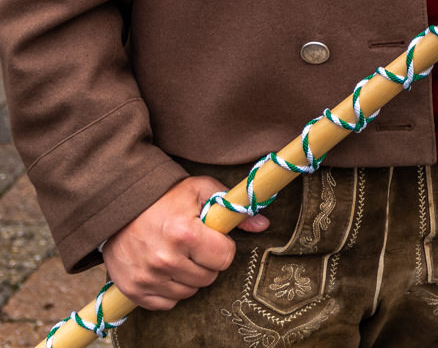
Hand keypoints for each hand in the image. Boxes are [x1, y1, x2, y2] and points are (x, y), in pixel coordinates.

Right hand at [102, 175, 268, 310]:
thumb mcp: (200, 190)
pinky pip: (166, 303)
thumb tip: (263, 225)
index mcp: (184, 234)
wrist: (117, 208)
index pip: (224, 258)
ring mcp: (147, 277)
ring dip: (189, 277)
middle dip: (207, 262)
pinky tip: (165, 270)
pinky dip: (169, 290)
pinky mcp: (133, 290)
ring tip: (179, 255)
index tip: (212, 238)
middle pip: (208, 277)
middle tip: (194, 246)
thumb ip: (232, 208)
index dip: (222, 247)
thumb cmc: (164, 197)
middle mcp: (165, 260)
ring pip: (189, 292)